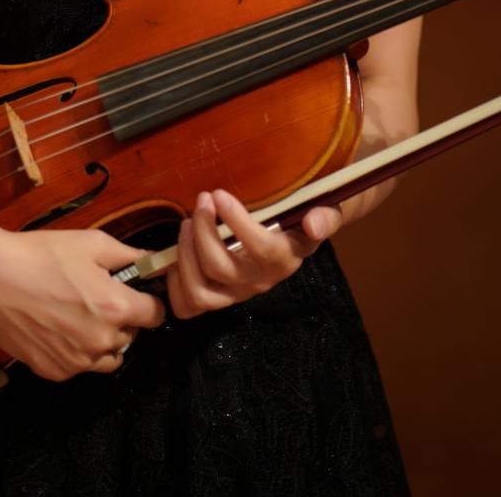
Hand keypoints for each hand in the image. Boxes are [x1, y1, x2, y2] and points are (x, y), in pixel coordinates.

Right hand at [0, 225, 164, 381]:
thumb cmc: (44, 255)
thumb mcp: (92, 243)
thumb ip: (130, 255)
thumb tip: (156, 261)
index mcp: (115, 308)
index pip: (155, 315)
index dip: (147, 301)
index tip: (134, 293)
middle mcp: (101, 342)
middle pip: (131, 337)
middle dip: (121, 320)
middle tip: (97, 298)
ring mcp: (77, 362)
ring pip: (106, 357)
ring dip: (102, 341)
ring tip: (78, 316)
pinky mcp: (54, 372)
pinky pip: (78, 366)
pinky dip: (75, 352)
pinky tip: (56, 328)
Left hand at [167, 189, 342, 320]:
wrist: (296, 236)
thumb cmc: (301, 218)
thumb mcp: (323, 211)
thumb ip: (325, 217)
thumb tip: (315, 223)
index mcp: (284, 259)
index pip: (262, 249)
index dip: (237, 223)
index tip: (219, 194)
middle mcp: (259, 282)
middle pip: (221, 267)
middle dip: (203, 231)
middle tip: (201, 201)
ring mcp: (235, 294)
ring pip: (200, 291)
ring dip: (185, 254)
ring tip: (188, 222)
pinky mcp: (216, 297)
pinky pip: (187, 306)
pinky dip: (175, 281)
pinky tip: (177, 250)